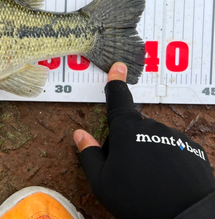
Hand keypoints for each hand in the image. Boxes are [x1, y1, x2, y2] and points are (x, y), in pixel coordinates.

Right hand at [73, 62, 214, 218]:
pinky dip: (165, 159)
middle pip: (132, 126)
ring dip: (146, 151)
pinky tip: (164, 180)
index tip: (118, 67)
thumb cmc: (138, 198)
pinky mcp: (191, 149)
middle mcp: (150, 126)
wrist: (185, 215)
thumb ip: (89, 154)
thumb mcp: (102, 182)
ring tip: (147, 180)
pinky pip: (171, 148)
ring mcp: (173, 136)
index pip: (118, 99)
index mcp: (126, 130)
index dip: (115, 81)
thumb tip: (79, 134)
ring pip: (152, 138)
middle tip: (125, 169)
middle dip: (126, 141)